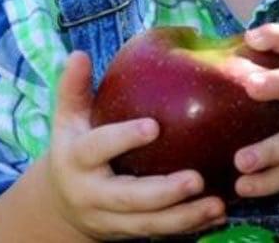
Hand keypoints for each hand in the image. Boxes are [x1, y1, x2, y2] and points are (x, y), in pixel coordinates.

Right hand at [46, 51, 226, 239]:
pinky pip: (160, 233)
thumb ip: (73, 88)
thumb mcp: (67, 119)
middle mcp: (92, 194)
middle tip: (196, 179)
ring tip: (217, 203)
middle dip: (163, 192)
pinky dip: (189, 227)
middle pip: (128, 197)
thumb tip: (78, 53)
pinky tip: (218, 215)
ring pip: (148, 224)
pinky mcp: (129, 233)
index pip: (98, 148)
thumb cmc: (73, 147)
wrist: (60, 205)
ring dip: (184, 217)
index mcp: (76, 160)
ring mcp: (111, 219)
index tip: (154, 126)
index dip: (124, 138)